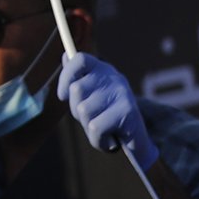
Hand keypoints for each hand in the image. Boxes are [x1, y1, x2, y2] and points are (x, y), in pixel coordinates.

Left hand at [57, 52, 156, 167]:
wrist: (136, 142)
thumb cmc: (106, 118)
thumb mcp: (89, 98)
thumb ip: (77, 79)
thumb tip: (65, 55)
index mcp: (102, 71)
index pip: (79, 59)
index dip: (66, 76)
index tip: (62, 96)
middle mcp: (114, 78)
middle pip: (76, 89)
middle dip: (76, 111)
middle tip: (93, 118)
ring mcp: (122, 93)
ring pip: (83, 110)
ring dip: (87, 126)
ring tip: (102, 128)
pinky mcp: (128, 111)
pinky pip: (95, 127)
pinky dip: (97, 139)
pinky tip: (109, 139)